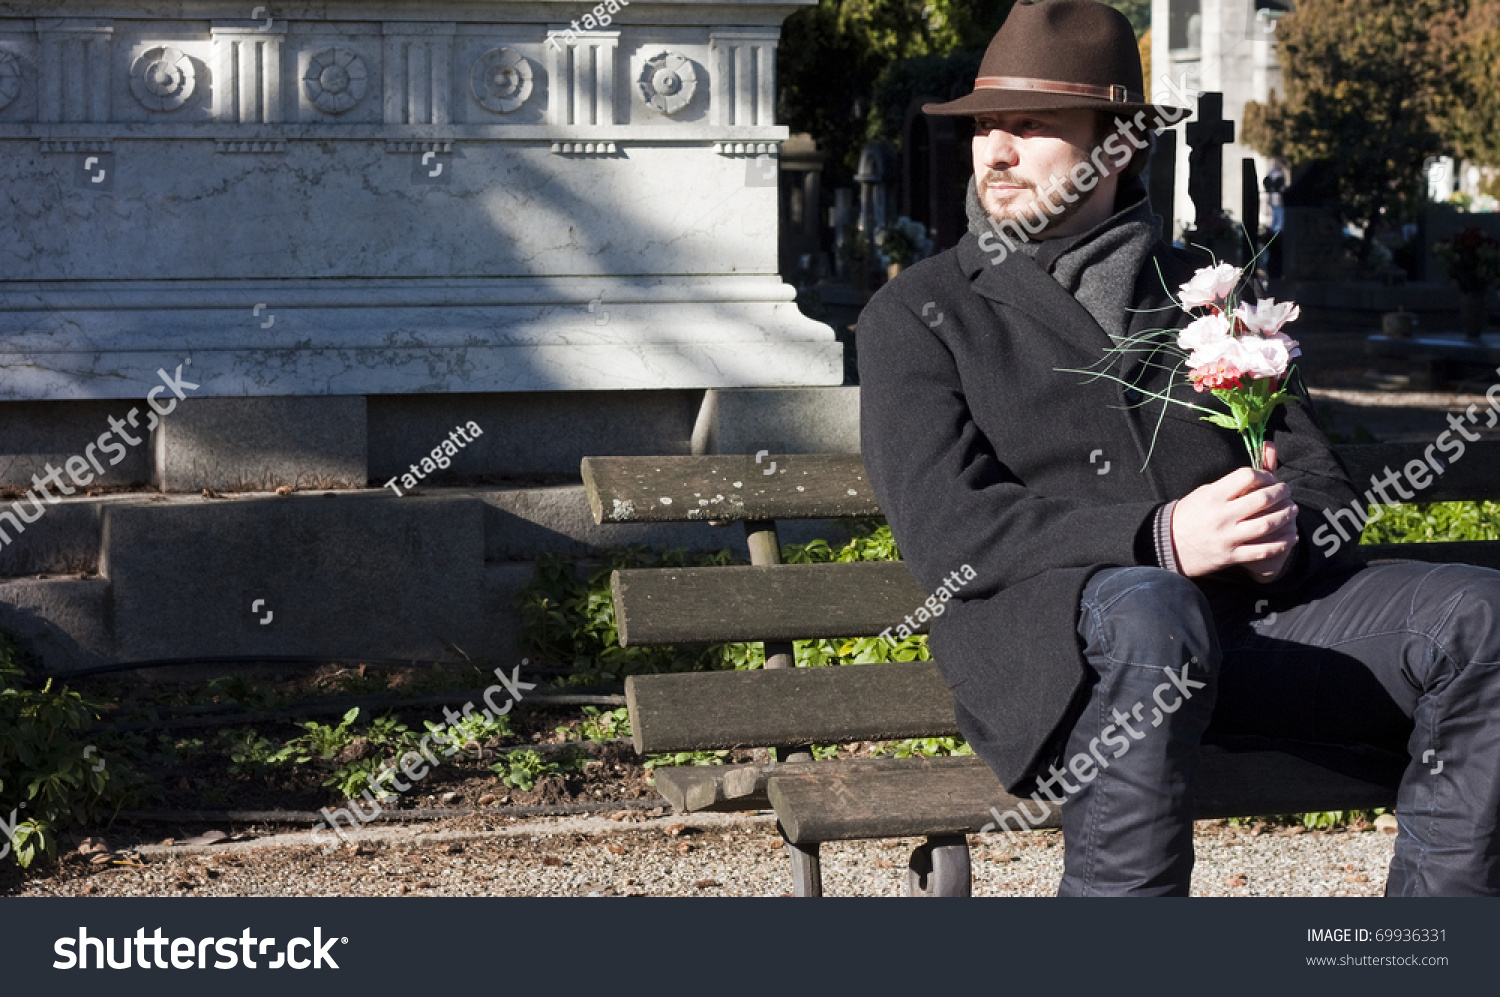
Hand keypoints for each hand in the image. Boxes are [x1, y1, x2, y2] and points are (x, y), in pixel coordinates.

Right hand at [1170, 441, 1298, 579]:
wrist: (1168, 544)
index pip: (1247, 477)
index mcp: (1213, 496)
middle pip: (1262, 500)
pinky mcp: (1231, 556)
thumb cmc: (1189, 514)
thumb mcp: (1205, 491)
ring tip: (1292, 510)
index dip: (1265, 475)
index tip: (1271, 478)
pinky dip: (1281, 543)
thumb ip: (1233, 481)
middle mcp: (1221, 516)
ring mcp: (1227, 537)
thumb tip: (1263, 458)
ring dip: (1285, 516)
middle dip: (1281, 493)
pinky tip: (1291, 537)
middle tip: (1287, 492)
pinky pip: (1263, 550)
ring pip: (1266, 525)